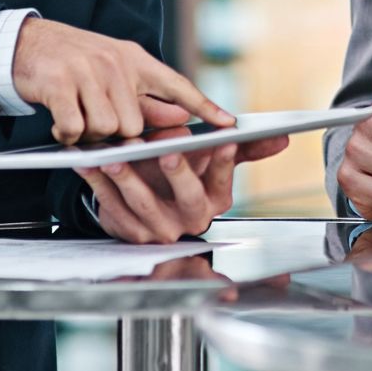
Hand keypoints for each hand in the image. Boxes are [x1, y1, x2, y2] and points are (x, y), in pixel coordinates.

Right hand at [12, 17, 229, 143]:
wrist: (25, 42)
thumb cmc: (75, 63)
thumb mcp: (116, 74)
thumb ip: (147, 100)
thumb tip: (182, 119)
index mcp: (135, 60)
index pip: (177, 85)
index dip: (204, 106)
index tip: (229, 123)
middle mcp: (116, 63)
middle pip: (134, 124)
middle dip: (116, 134)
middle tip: (96, 121)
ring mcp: (88, 71)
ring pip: (106, 129)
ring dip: (90, 136)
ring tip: (78, 118)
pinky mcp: (59, 83)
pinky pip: (74, 128)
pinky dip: (67, 135)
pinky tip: (60, 123)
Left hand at [79, 139, 235, 243]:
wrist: (147, 201)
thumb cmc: (183, 173)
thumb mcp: (213, 160)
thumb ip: (245, 148)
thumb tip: (283, 138)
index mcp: (215, 200)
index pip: (224, 180)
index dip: (225, 162)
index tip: (224, 140)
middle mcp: (191, 219)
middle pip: (188, 198)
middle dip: (179, 174)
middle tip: (169, 150)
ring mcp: (159, 229)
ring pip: (144, 204)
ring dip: (129, 179)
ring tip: (117, 156)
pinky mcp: (129, 232)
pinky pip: (111, 206)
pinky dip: (98, 184)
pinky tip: (88, 163)